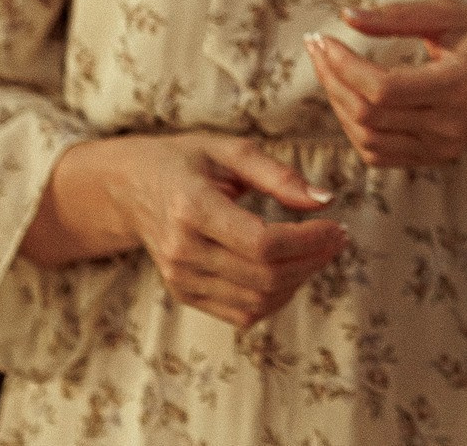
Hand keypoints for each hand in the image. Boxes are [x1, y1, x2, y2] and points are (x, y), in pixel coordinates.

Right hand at [90, 133, 345, 328]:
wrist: (130, 188)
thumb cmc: (185, 162)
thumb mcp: (231, 151)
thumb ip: (280, 176)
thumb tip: (325, 200)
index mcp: (192, 209)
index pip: (263, 243)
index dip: (310, 241)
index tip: (336, 226)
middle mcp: (182, 252)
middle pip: (264, 276)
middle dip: (313, 260)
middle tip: (337, 237)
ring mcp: (180, 279)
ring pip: (257, 302)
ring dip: (299, 281)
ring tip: (318, 252)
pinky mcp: (185, 295)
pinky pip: (242, 314)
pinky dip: (276, 298)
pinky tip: (291, 270)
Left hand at [306, 0, 466, 167]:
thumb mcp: (453, 14)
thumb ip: (399, 16)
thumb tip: (346, 17)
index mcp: (459, 85)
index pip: (384, 89)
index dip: (344, 66)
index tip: (324, 39)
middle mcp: (450, 125)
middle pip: (368, 115)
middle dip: (332, 80)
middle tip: (318, 48)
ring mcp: (442, 147)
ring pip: (366, 139)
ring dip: (338, 104)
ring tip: (330, 70)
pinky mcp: (434, 157)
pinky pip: (378, 153)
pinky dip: (354, 127)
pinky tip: (351, 96)